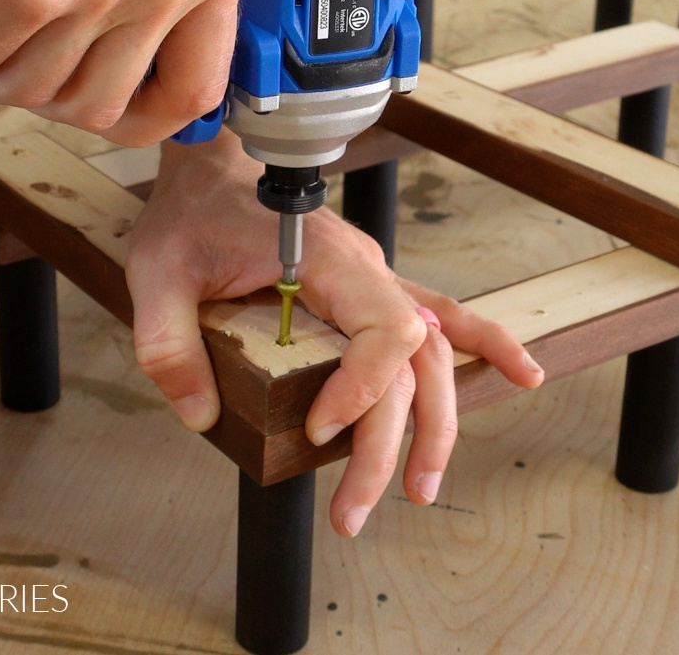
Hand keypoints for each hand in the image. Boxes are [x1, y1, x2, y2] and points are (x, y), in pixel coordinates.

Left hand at [125, 133, 544, 536]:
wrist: (212, 171)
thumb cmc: (192, 213)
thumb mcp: (157, 275)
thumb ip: (170, 345)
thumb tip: (202, 417)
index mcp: (321, 259)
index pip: (381, 327)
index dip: (364, 388)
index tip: (320, 428)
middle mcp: (363, 267)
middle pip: (410, 358)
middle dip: (392, 441)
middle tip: (356, 508)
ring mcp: (372, 276)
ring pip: (432, 348)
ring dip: (437, 421)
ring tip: (423, 487)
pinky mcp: (369, 287)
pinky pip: (439, 315)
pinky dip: (483, 344)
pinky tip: (521, 374)